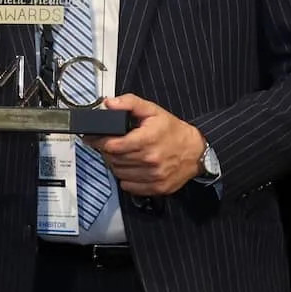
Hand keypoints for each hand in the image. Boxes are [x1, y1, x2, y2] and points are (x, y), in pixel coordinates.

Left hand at [86, 94, 205, 196]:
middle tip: (111, 145)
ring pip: (119, 173)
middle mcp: (151, 159)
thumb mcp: (152, 110)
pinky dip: (126, 178)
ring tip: (122, 155)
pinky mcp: (157, 187)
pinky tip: (131, 167)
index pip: (112, 145)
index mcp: (147, 139)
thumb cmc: (173, 131)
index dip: (100, 141)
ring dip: (116, 164)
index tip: (95, 138)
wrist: (196, 150)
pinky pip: (129, 186)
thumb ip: (129, 103)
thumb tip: (109, 103)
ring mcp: (154, 175)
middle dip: (108, 151)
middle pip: (113, 159)